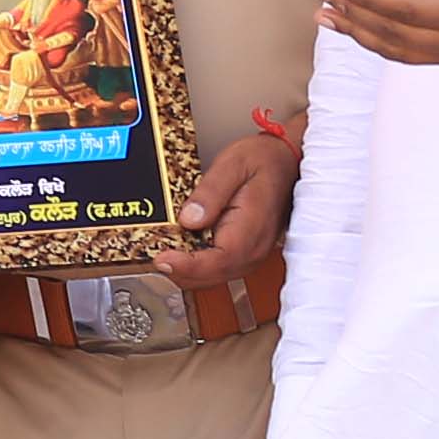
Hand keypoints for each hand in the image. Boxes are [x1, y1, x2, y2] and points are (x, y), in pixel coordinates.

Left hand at [159, 121, 302, 283]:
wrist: (285, 161)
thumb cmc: (264, 161)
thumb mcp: (233, 164)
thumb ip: (210, 192)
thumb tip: (189, 218)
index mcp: (251, 227)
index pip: (219, 259)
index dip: (187, 265)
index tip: (162, 259)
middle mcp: (253, 248)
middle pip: (212, 276)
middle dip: (179, 272)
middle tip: (152, 258)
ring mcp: (250, 254)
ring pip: (212, 277)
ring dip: (185, 273)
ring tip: (161, 256)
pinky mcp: (243, 253)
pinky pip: (216, 269)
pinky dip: (195, 267)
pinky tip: (179, 253)